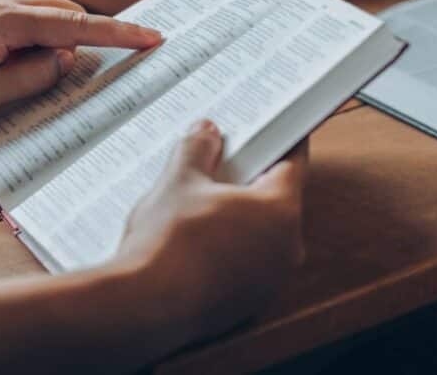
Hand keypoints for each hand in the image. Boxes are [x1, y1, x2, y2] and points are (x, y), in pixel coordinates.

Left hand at [0, 0, 161, 124]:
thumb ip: (33, 76)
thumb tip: (67, 60)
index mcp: (5, 21)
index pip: (76, 25)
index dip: (118, 33)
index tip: (152, 37)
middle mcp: (3, 2)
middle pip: (69, 13)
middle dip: (104, 32)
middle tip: (140, 50)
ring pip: (52, 12)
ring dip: (76, 33)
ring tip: (102, 57)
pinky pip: (33, 15)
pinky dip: (53, 31)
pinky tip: (55, 54)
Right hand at [118, 120, 306, 341]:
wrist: (144, 307)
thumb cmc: (168, 245)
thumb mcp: (179, 180)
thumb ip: (198, 149)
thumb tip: (206, 133)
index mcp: (280, 211)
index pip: (292, 163)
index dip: (278, 140)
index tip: (272, 128)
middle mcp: (286, 248)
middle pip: (275, 199)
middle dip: (248, 180)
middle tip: (218, 163)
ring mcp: (268, 280)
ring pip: (258, 233)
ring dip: (235, 217)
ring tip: (197, 204)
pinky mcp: (248, 302)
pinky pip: (244, 262)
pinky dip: (226, 248)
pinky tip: (194, 240)